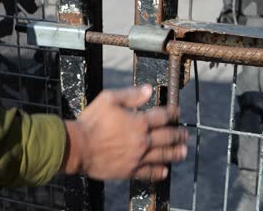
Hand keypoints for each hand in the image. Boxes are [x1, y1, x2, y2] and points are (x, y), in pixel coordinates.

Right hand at [61, 85, 187, 181]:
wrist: (77, 147)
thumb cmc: (91, 121)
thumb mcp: (108, 99)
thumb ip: (130, 95)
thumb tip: (148, 89)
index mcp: (138, 121)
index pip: (162, 116)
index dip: (172, 113)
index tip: (177, 112)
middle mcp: (142, 140)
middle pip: (167, 137)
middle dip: (178, 135)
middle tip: (185, 134)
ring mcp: (137, 157)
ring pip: (162, 155)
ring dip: (175, 153)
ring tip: (183, 152)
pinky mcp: (129, 171)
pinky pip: (148, 173)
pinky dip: (158, 172)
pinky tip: (164, 171)